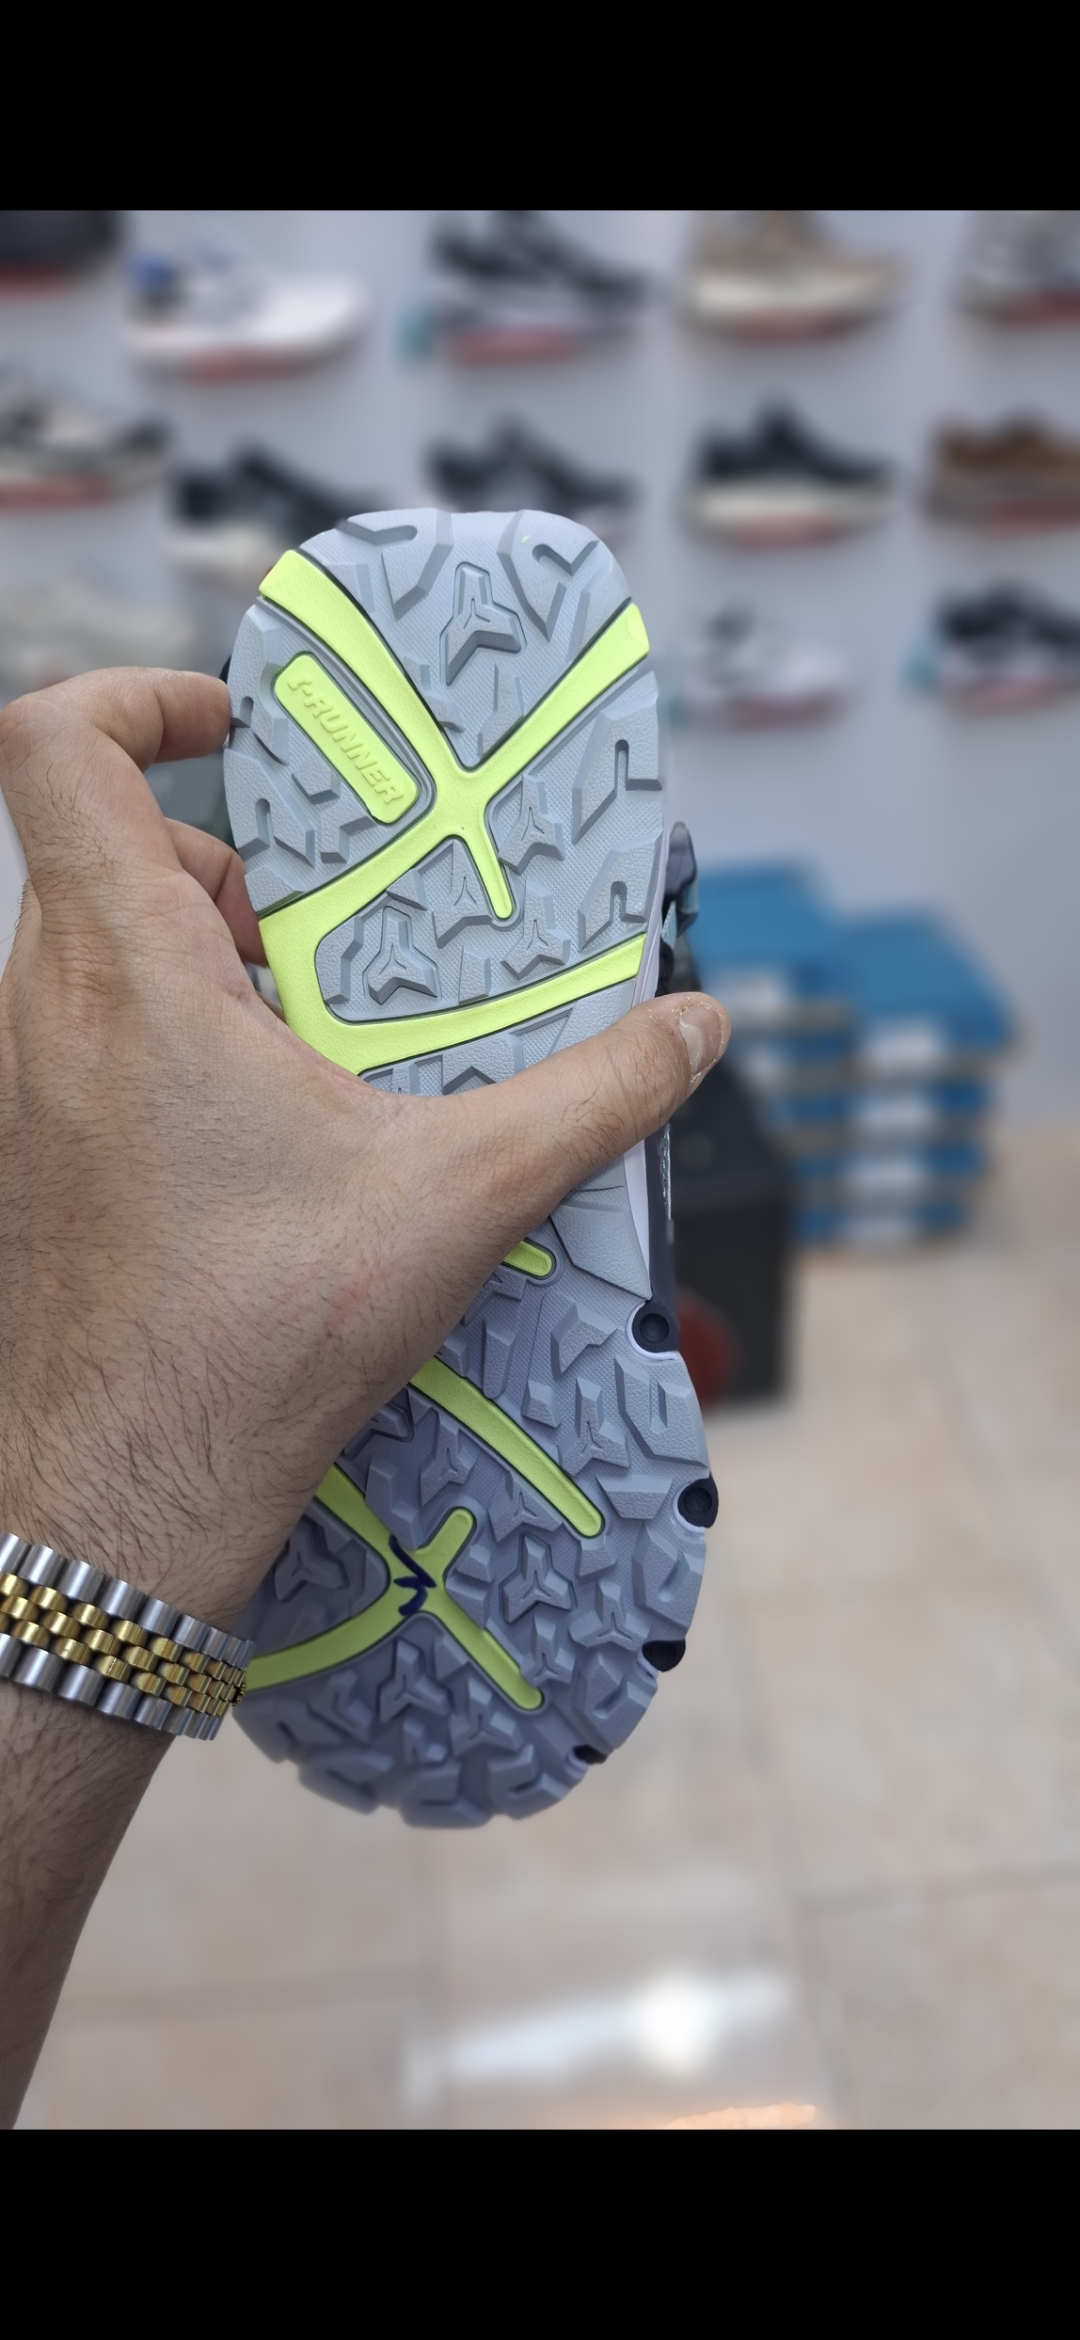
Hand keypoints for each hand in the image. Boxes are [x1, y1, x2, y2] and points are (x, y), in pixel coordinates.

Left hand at [0, 668, 727, 1629]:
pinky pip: (91, 1039)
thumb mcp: (458, 1196)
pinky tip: (268, 1144)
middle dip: (231, 868)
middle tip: (334, 940)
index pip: (57, 744)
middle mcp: (45, 1012)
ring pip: (100, 951)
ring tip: (316, 1054)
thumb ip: (593, 1097)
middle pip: (111, 851)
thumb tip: (693, 1031)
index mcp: (127, 976)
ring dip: (207, 964)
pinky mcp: (32, 1156)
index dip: (139, 695)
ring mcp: (24, 1089)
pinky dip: (173, 1043)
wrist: (122, 1501)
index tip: (240, 728)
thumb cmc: (255, 1344)